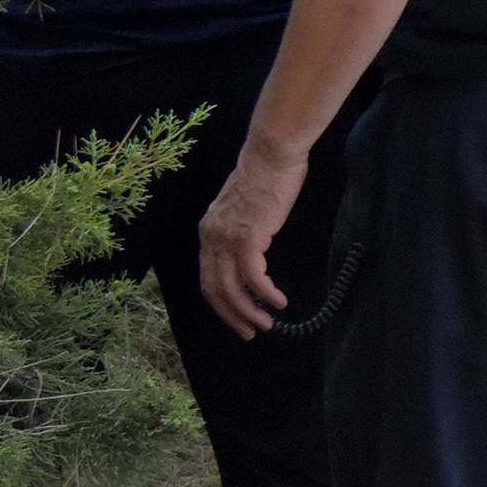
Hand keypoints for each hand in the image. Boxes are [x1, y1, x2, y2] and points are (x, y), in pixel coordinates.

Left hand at [200, 142, 308, 337]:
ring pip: (232, 288)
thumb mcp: (244, 208)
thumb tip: (252, 251)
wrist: (272, 154)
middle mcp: (212, 237)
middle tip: (250, 332)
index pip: (208, 277)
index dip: (221, 303)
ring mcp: (228, 238)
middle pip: (215, 289)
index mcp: (209, 230)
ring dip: (249, 311)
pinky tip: (279, 302)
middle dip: (232, 316)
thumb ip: (240, 230)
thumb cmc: (265, 175)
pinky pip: (254, 277)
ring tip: (267, 323)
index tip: (238, 318)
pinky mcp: (248, 237)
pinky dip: (265, 294)